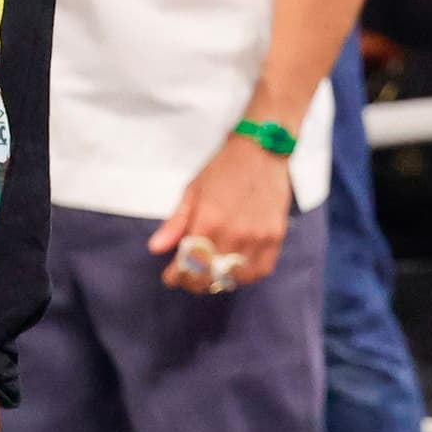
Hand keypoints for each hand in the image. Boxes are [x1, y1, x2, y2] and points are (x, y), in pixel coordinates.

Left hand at [148, 129, 294, 293]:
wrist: (261, 150)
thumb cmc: (223, 168)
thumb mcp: (193, 190)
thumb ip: (176, 223)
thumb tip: (156, 248)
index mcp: (209, 221)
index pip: (188, 265)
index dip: (176, 276)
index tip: (171, 275)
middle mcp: (234, 234)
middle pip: (210, 277)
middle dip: (194, 281)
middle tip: (188, 275)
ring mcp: (257, 238)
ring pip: (235, 278)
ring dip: (219, 280)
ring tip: (210, 272)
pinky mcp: (275, 237)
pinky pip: (260, 270)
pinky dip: (246, 275)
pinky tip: (236, 268)